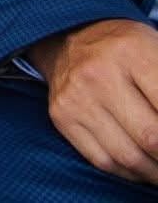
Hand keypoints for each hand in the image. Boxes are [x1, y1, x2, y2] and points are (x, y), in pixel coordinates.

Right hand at [32, 18, 157, 183]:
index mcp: (131, 52)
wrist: (69, 37)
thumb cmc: (127, 48)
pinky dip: (130, 172)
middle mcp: (98, 74)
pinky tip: (144, 166)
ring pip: (128, 157)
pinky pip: (103, 161)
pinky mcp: (62, 116)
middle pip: (152, 138)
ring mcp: (76, 98)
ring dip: (156, 172)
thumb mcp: (157, 51)